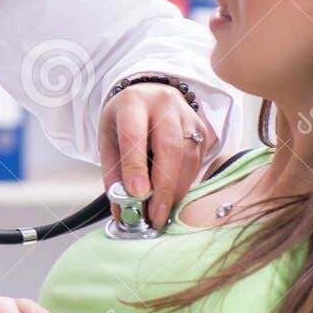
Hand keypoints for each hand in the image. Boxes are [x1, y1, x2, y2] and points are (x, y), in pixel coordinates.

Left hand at [98, 80, 216, 229]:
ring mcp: (187, 115)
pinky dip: (186, 183)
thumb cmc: (125, 121)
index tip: (137, 193)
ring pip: (188, 156)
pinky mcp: (203, 129)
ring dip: (177, 189)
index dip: (136, 166)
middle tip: (155, 215)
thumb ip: (114, 174)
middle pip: (170, 147)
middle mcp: (163, 104)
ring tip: (162, 211)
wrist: (148, 97)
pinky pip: (198, 160)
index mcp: (133, 103)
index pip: (134, 134)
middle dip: (163, 187)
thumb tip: (124, 209)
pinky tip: (173, 195)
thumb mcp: (109, 141)